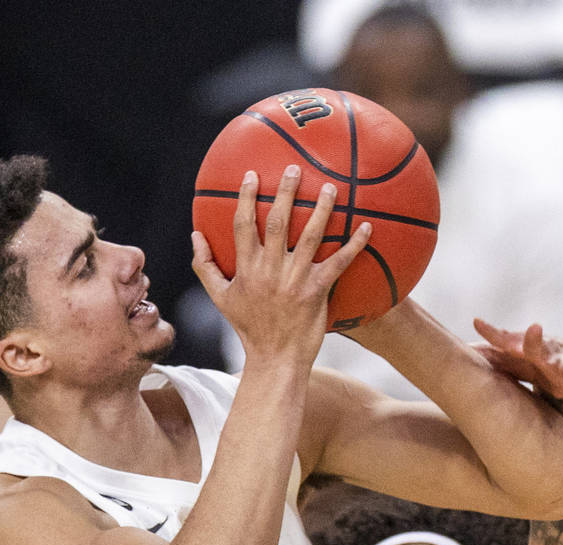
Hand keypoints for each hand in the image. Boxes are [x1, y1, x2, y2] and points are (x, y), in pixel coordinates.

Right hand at [191, 165, 369, 364]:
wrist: (274, 358)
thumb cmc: (248, 326)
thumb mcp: (221, 297)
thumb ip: (206, 266)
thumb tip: (195, 235)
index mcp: (246, 268)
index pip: (243, 225)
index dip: (246, 198)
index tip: (251, 175)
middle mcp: (270, 270)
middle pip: (277, 222)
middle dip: (285, 192)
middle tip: (293, 168)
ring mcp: (295, 279)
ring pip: (310, 236)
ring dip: (321, 209)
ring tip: (330, 186)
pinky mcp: (318, 291)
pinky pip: (339, 262)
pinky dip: (354, 244)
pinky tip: (367, 226)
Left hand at [472, 319, 562, 409]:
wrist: (560, 365)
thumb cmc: (528, 356)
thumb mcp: (508, 350)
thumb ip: (493, 338)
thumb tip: (474, 323)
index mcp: (530, 345)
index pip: (512, 338)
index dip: (500, 333)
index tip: (486, 324)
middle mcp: (549, 352)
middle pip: (541, 347)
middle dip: (536, 341)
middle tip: (534, 329)